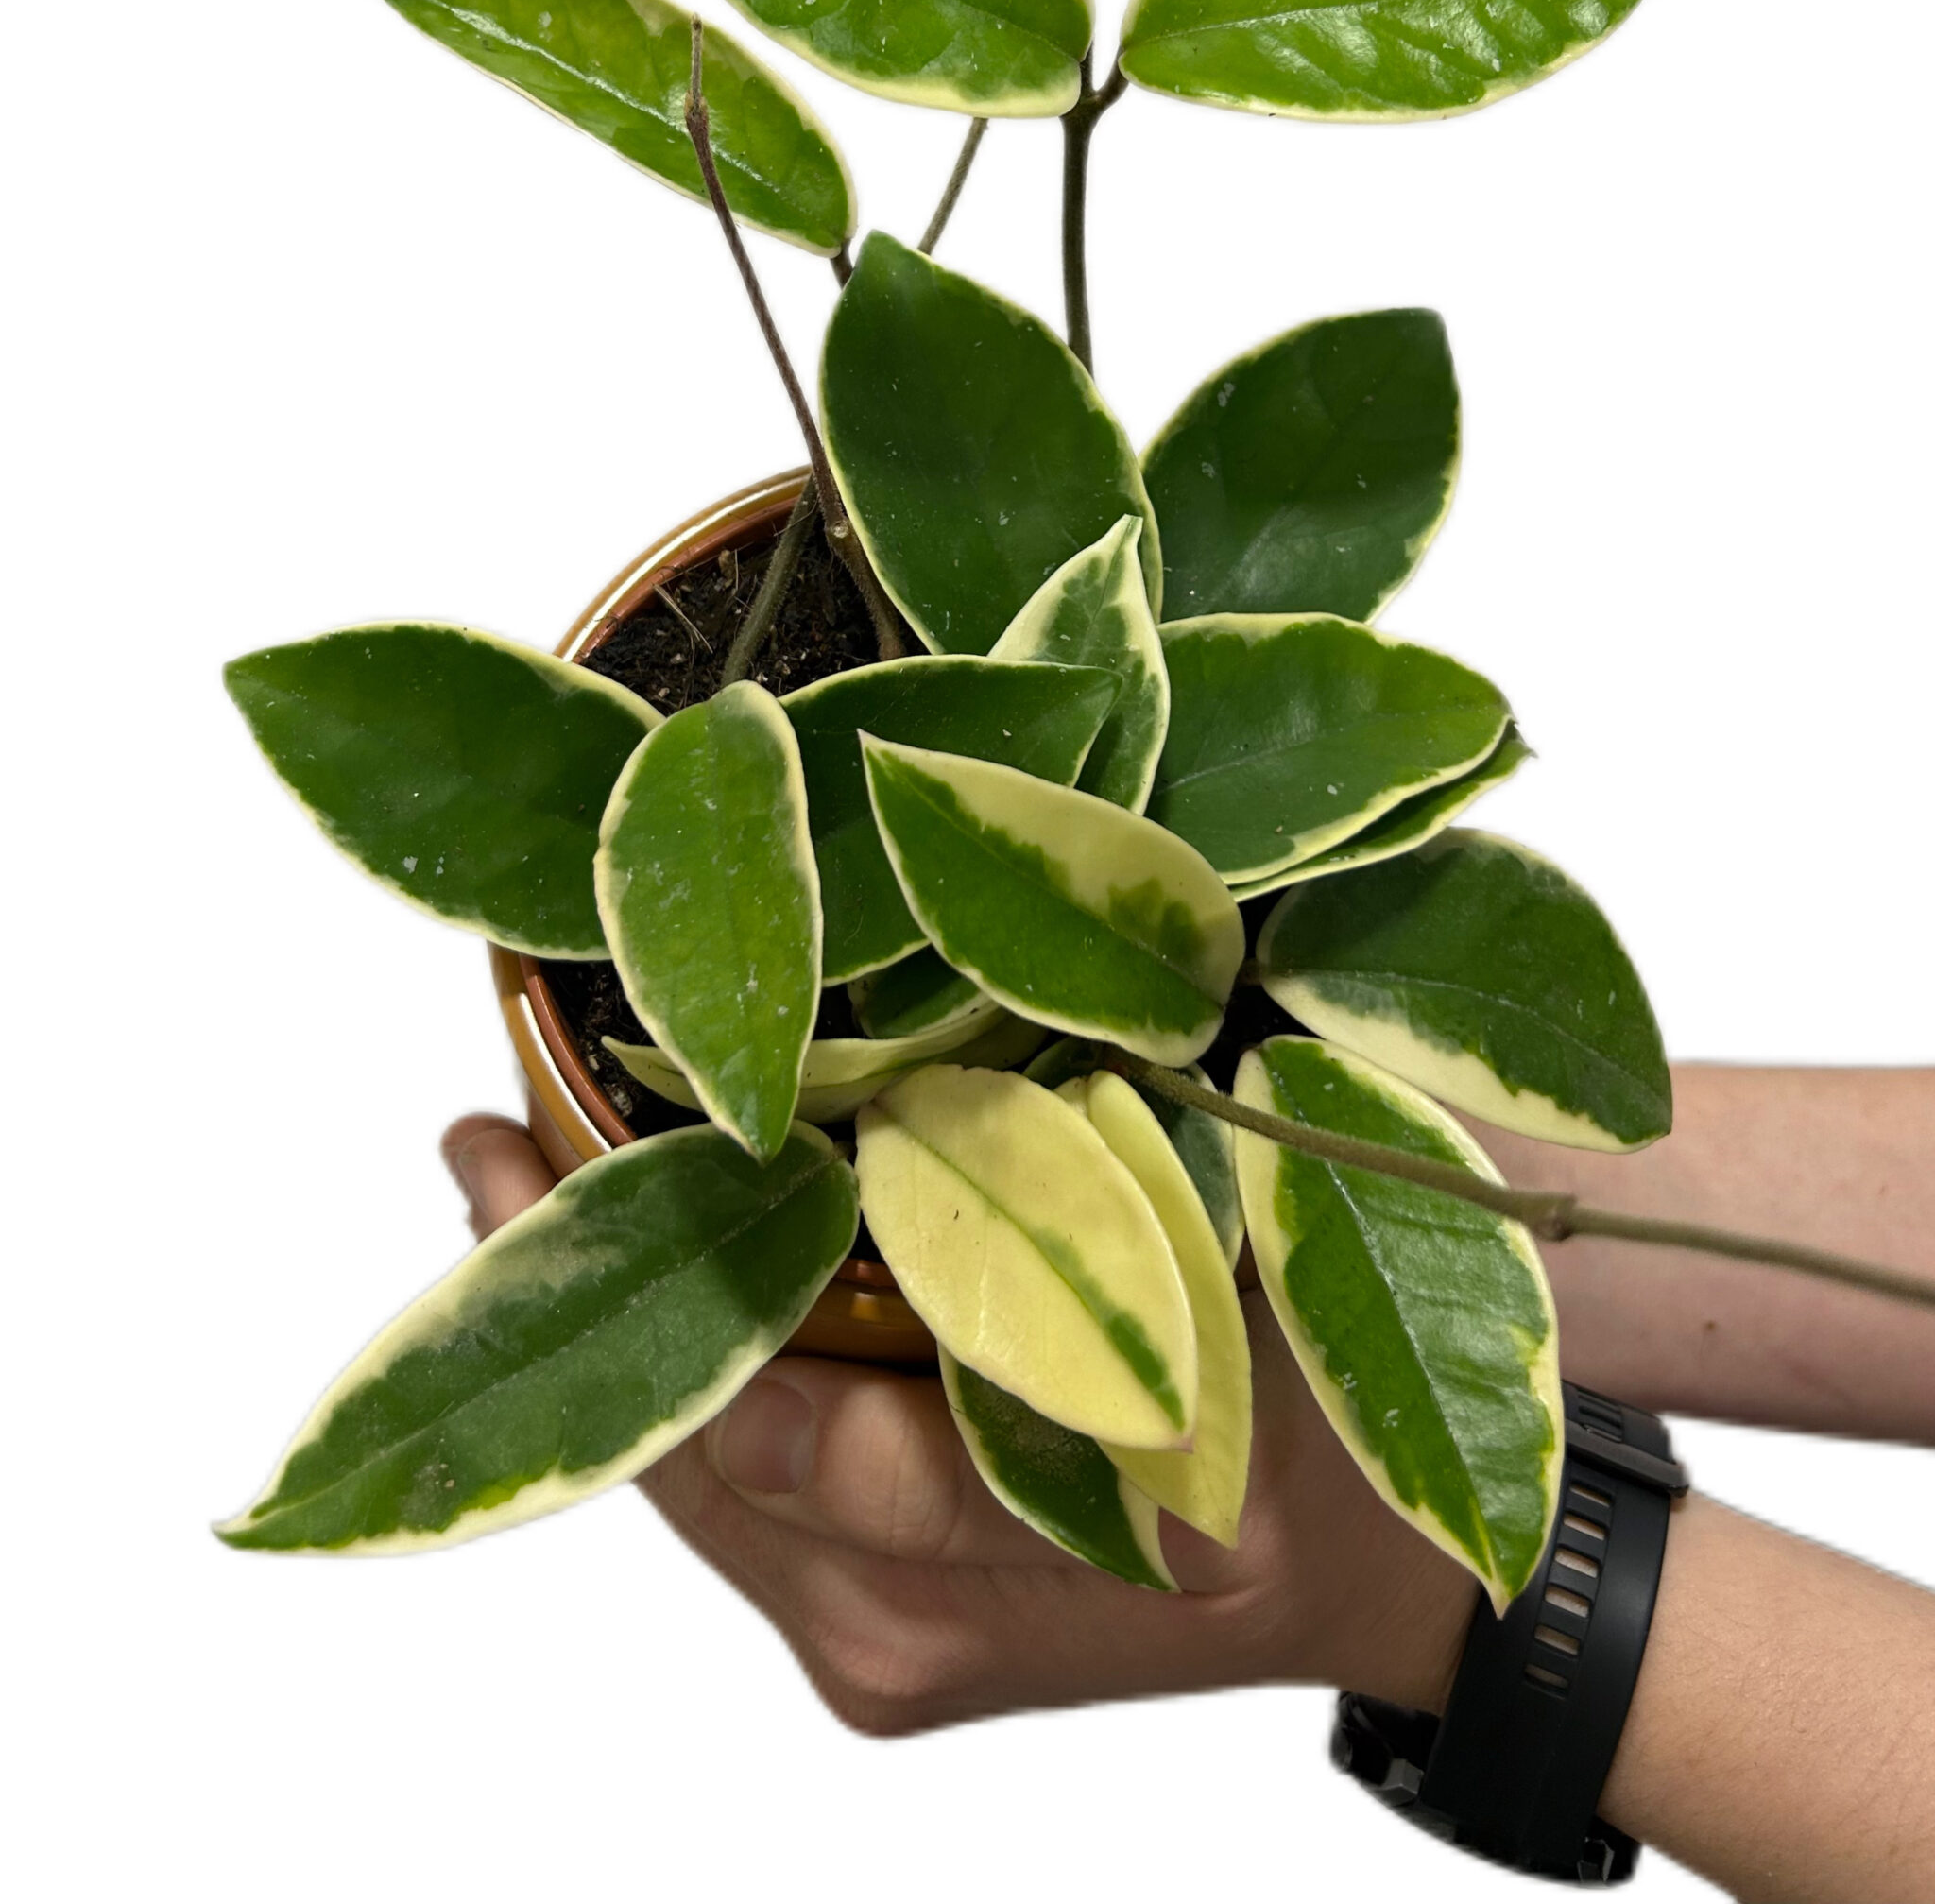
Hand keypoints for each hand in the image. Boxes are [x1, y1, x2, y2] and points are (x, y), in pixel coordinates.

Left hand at [442, 1113, 1476, 1734]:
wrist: (1417, 1573)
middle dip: (578, 1297)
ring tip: (522, 1177)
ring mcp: (888, 1645)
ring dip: (620, 1335)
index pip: (782, 1420)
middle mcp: (919, 1624)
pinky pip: (748, 1503)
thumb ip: (1120, 1156)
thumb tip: (964, 999)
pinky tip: (651, 1266)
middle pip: (695, 1459)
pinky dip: (692, 1380)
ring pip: (703, 1484)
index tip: (546, 1141)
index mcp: (1039, 1529)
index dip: (654, 1275)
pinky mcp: (881, 1637)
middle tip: (481, 1140)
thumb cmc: (1365, 1403)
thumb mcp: (1276, 1259)